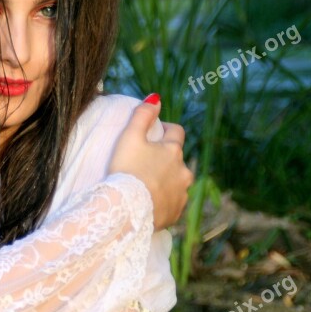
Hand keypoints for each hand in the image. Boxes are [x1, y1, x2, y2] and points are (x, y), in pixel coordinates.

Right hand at [108, 94, 193, 229]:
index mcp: (173, 151)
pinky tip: (149, 201)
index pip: (177, 132)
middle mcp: (183, 172)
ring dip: (166, 180)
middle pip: (177, 159)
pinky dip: (163, 200)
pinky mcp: (175, 213)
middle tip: (144, 161)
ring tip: (145, 184)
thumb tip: (156, 97)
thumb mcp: (130, 137)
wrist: (127, 209)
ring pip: (177, 182)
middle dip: (165, 158)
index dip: (166, 129)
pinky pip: (172, 202)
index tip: (154, 132)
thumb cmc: (127, 170)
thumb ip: (142, 115)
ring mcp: (181, 194)